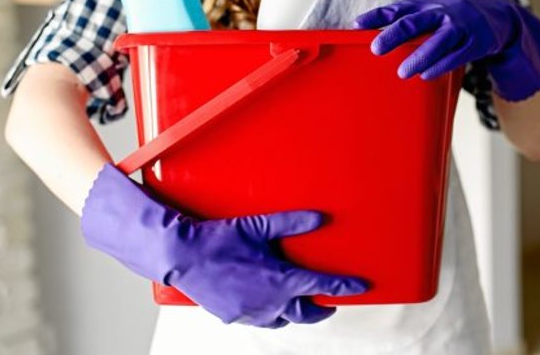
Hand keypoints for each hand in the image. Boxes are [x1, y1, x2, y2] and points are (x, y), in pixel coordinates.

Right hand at [81, 164, 367, 328]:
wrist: (180, 256)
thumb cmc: (216, 240)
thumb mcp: (258, 226)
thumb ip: (291, 223)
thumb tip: (319, 218)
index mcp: (279, 280)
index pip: (320, 286)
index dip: (344, 287)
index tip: (358, 287)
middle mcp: (268, 301)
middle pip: (305, 313)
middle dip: (320, 309)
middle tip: (329, 302)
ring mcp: (250, 312)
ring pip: (282, 320)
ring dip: (293, 312)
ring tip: (297, 301)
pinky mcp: (233, 316)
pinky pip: (259, 319)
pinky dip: (268, 313)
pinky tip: (265, 302)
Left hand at [355, 0, 539, 101]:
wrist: (498, 16)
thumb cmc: (453, 15)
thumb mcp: (432, 7)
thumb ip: (405, 15)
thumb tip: (368, 24)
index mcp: (427, 1)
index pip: (398, 8)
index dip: (377, 16)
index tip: (357, 25)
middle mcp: (444, 10)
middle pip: (416, 22)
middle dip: (395, 34)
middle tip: (376, 48)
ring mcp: (462, 26)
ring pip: (439, 41)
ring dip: (420, 57)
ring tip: (403, 72)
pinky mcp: (478, 42)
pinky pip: (458, 56)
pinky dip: (442, 66)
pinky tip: (426, 75)